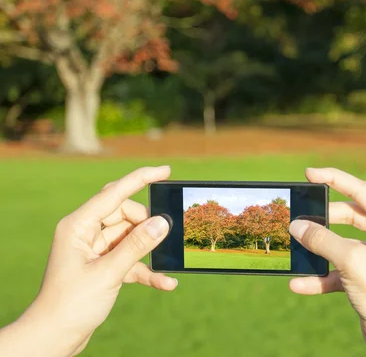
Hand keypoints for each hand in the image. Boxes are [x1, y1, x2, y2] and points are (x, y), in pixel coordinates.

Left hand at [0, 166, 176, 356]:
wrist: (54, 337)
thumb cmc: (71, 304)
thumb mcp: (108, 273)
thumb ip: (137, 245)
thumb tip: (163, 222)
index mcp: (78, 226)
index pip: (114, 192)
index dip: (141, 179)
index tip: (166, 171)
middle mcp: (85, 233)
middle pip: (125, 213)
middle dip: (146, 223)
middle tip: (163, 235)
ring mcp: (95, 250)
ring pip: (131, 236)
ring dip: (149, 250)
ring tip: (167, 262)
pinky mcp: (104, 266)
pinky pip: (131, 259)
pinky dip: (147, 270)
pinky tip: (166, 283)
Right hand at [288, 168, 365, 356]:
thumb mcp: (351, 261)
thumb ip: (322, 240)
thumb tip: (296, 226)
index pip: (363, 192)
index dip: (335, 179)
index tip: (310, 173)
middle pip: (352, 215)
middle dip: (325, 219)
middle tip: (301, 215)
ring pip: (344, 241)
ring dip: (321, 247)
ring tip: (298, 244)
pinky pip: (341, 268)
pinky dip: (322, 274)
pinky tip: (300, 283)